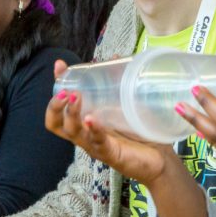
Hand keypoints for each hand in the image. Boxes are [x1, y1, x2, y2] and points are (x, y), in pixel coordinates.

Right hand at [46, 59, 176, 186]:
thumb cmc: (140, 134)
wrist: (161, 159)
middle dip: (54, 106)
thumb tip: (117, 57)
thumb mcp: (126, 105)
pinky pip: (97, 143)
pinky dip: (93, 130)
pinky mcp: (110, 154)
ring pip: (72, 132)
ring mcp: (96, 146)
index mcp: (85, 122)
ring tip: (75, 98)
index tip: (59, 66)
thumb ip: (119, 84)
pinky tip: (91, 119)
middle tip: (65, 90)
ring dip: (70, 114)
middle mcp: (85, 134)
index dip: (56, 86)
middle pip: (56, 124)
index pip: (62, 105)